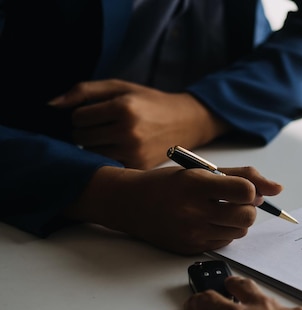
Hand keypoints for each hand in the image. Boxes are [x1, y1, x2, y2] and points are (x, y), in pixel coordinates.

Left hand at [48, 79, 229, 168]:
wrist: (187, 122)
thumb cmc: (150, 102)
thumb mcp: (120, 87)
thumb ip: (84, 91)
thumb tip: (51, 105)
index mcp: (123, 108)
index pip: (77, 118)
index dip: (83, 115)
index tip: (97, 114)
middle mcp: (128, 132)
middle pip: (80, 138)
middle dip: (86, 131)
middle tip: (103, 127)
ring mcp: (134, 152)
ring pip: (90, 154)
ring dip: (95, 146)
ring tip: (112, 138)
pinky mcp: (138, 167)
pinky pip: (106, 165)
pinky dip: (107, 157)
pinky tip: (120, 149)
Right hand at [64, 165, 282, 254]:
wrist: (130, 203)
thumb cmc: (169, 183)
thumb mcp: (201, 170)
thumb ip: (242, 175)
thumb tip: (277, 189)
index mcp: (196, 185)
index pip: (245, 191)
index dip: (250, 190)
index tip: (242, 188)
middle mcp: (193, 211)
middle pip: (247, 216)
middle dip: (249, 208)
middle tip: (236, 201)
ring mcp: (192, 233)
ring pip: (240, 232)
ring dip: (238, 221)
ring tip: (220, 210)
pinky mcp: (190, 249)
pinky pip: (225, 243)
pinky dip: (225, 232)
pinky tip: (209, 222)